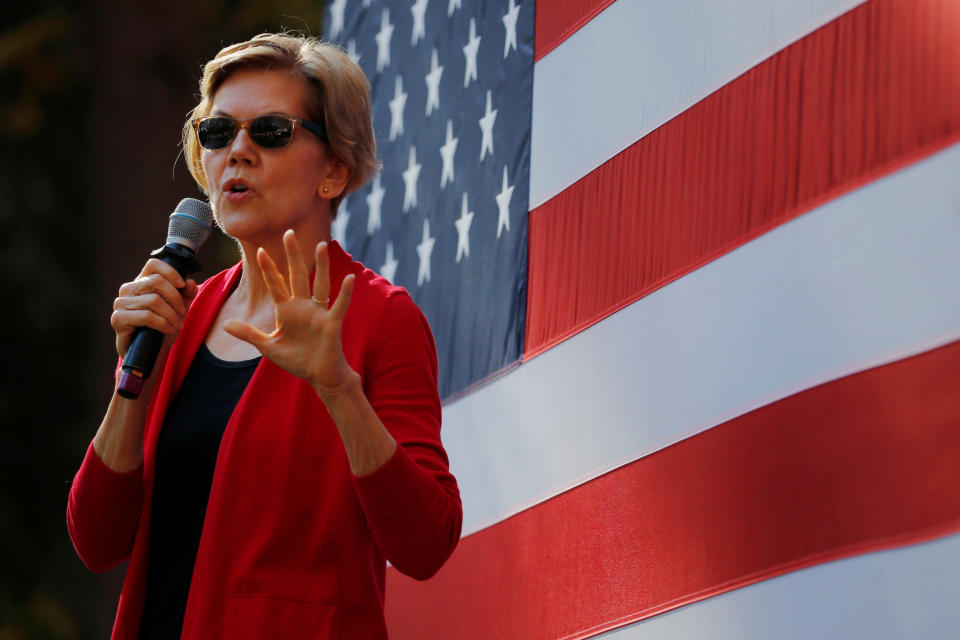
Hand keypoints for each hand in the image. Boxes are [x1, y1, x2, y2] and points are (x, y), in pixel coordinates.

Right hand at [111, 259, 197, 357]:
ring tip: (177, 325)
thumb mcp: (179, 309)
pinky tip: (168, 330)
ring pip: (154, 300)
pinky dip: (163, 323)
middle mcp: (128, 289)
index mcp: (141, 282)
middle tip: (182, 312)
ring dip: (171, 315)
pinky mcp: (118, 318)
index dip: (171, 272)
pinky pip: (146, 316)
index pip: (154, 264)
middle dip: (175, 299)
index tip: (182, 285)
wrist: (149, 352)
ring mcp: (121, 303)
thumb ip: (186, 294)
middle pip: (157, 282)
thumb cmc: (162, 327)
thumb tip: (190, 282)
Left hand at [223, 230, 356, 396]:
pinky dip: (345, 293)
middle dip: (293, 255)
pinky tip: (350, 279)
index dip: (269, 269)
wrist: (319, 376)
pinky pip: (339, 305)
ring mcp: (318, 313)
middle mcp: (303, 307)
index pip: (276, 285)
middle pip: (297, 276)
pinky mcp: (332, 323)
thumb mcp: (268, 346)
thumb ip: (249, 334)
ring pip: (320, 284)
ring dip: (321, 265)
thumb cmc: (297, 360)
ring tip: (321, 244)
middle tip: (289, 233)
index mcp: (287, 311)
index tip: (260, 251)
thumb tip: (225, 325)